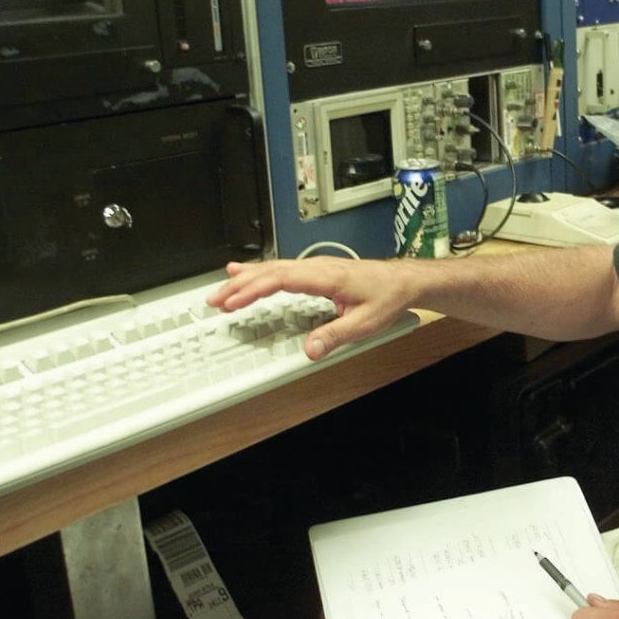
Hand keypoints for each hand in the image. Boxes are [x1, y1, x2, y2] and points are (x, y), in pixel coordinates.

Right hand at [206, 257, 413, 359]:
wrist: (404, 281)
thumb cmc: (388, 296)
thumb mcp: (366, 322)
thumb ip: (336, 336)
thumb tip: (310, 350)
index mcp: (326, 276)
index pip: (280, 280)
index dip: (253, 289)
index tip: (233, 300)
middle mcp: (318, 267)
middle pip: (270, 272)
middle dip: (239, 285)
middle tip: (215, 300)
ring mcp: (316, 267)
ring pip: (273, 268)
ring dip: (246, 278)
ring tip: (222, 289)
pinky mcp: (316, 271)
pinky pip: (282, 269)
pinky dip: (260, 273)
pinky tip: (247, 273)